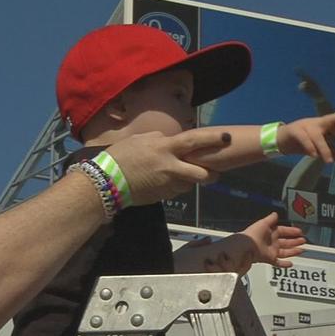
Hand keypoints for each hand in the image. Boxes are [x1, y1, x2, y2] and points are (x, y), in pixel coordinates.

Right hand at [106, 129, 229, 205]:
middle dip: (212, 174)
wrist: (106, 182)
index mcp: (165, 148)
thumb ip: (159, 140)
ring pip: (189, 184)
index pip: (195, 141)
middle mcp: (171, 167)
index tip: (228, 138)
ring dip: (190, 180)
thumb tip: (169, 141)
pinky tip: (163, 182)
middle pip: (202, 174)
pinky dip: (175, 186)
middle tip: (214, 173)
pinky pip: (176, 191)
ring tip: (179, 175)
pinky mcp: (163, 197)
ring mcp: (168, 185)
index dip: (213, 139)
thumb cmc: (120, 156)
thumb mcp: (140, 139)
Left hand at [240, 212, 304, 267]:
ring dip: (293, 251)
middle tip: (303, 240)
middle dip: (295, 241)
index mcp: (270, 232)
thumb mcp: (263, 223)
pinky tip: (291, 263)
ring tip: (302, 250)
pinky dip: (284, 264)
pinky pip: (278, 262)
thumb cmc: (253, 234)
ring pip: (285, 252)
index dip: (291, 231)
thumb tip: (275, 213)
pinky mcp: (269, 259)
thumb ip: (271, 219)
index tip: (299, 231)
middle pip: (286, 242)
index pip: (283, 231)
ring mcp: (271, 251)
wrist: (246, 247)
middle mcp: (271, 242)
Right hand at [277, 109, 334, 161]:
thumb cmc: (302, 141)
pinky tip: (313, 155)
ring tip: (329, 160)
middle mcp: (315, 124)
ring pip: (316, 136)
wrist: (281, 140)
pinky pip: (303, 139)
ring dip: (323, 148)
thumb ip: (331, 150)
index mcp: (322, 125)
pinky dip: (309, 147)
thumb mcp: (318, 146)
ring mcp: (304, 126)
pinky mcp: (294, 131)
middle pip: (328, 121)